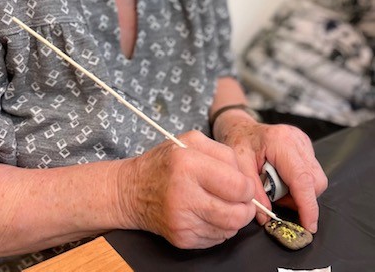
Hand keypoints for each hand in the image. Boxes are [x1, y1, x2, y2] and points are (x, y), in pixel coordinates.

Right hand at [117, 130, 255, 248]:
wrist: (132, 190)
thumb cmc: (165, 163)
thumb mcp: (191, 141)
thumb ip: (224, 154)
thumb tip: (247, 180)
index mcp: (188, 164)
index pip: (238, 186)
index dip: (247, 187)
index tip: (243, 185)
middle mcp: (184, 194)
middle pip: (237, 214)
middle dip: (245, 207)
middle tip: (240, 199)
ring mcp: (182, 220)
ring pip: (230, 229)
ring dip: (233, 218)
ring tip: (221, 203)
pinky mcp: (182, 238)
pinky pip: (216, 239)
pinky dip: (218, 227)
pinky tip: (206, 213)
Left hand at [213, 117, 327, 232]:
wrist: (242, 128)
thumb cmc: (239, 142)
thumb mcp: (239, 165)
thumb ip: (253, 191)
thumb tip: (265, 217)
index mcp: (280, 142)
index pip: (302, 178)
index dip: (308, 205)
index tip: (309, 226)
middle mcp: (297, 140)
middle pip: (315, 182)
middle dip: (300, 199)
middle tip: (276, 197)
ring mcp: (304, 142)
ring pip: (317, 179)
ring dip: (300, 192)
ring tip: (277, 185)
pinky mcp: (307, 147)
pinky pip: (313, 174)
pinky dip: (300, 184)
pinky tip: (283, 178)